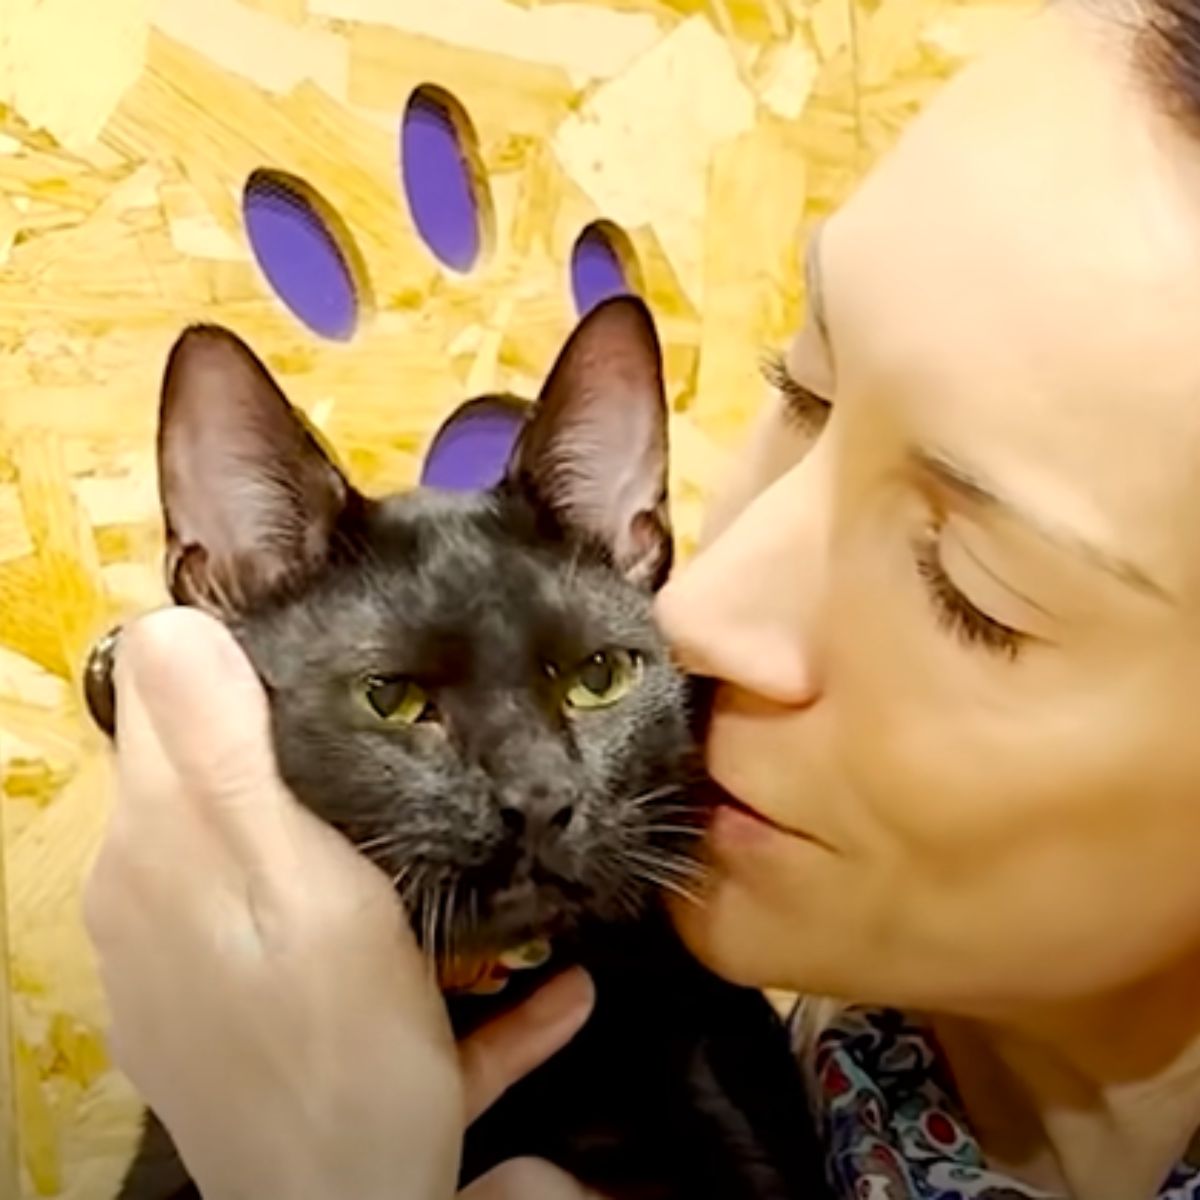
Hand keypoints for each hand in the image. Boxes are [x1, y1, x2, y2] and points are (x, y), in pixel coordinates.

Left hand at [83, 609, 594, 1199]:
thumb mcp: (294, 888)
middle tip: (415, 708)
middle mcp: (162, 907)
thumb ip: (228, 762)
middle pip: (221, 781)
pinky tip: (536, 983)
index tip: (325, 627)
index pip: (154, 706)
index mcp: (163, 857)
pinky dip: (394, 955)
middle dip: (296, 732)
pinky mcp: (256, 1030)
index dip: (224, 650)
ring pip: (276, 866)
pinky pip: (322, 967)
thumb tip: (169, 623)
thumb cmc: (333, 1046)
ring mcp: (203, 976)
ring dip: (351, 837)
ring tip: (459, 814)